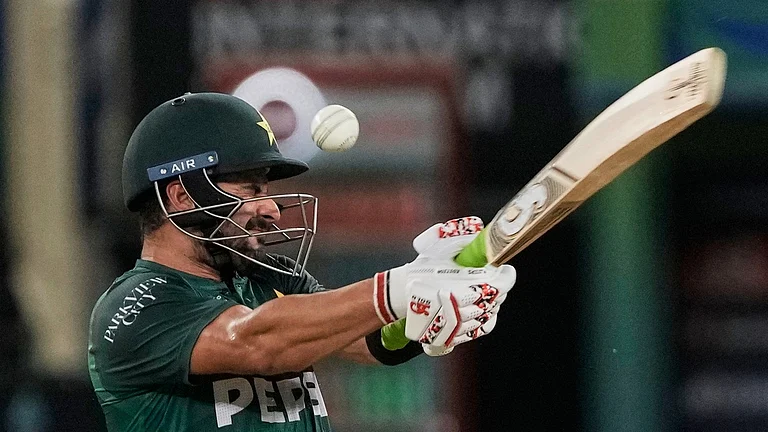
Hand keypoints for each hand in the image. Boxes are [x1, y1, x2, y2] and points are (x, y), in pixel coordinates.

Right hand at [373, 217, 514, 353]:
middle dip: (497, 288)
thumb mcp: (438, 247)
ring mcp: (456, 325)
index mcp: (459, 286)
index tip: (506, 270)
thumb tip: (478, 226)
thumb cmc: (423, 270)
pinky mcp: (452, 336)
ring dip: (490, 304)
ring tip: (485, 292)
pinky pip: (478, 330)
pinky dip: (483, 319)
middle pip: (494, 300)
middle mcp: (459, 309)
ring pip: (488, 316)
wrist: (402, 294)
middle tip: (493, 278)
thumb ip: (459, 236)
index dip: (506, 277)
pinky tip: (480, 308)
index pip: (498, 286)